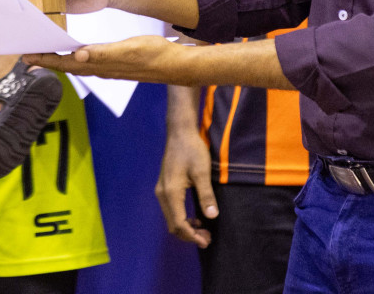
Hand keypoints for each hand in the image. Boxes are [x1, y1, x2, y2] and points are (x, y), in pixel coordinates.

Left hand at [27, 34, 195, 83]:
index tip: (26, 56)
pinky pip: (88, 62)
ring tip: (43, 53)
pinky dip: (74, 57)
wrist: (175, 64)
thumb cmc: (153, 54)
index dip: (45, 60)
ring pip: (76, 64)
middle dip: (46, 60)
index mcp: (100, 65)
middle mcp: (100, 69)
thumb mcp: (129, 49)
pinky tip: (73, 52)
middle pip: (66, 66)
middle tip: (26, 55)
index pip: (66, 64)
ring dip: (58, 60)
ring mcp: (107, 68)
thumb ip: (104, 54)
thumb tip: (78, 55)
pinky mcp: (114, 64)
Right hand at [158, 113, 217, 246]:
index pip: (179, 223)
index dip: (192, 236)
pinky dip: (182, 218)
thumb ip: (206, 195)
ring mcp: (161, 190)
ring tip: (203, 231)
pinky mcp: (164, 187)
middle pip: (172, 224)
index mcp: (171, 192)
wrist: (179, 132)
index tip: (206, 241)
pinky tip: (195, 218)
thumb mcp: (202, 172)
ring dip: (186, 228)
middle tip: (207, 238)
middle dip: (189, 235)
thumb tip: (212, 216)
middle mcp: (162, 194)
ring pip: (171, 218)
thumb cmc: (192, 150)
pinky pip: (171, 210)